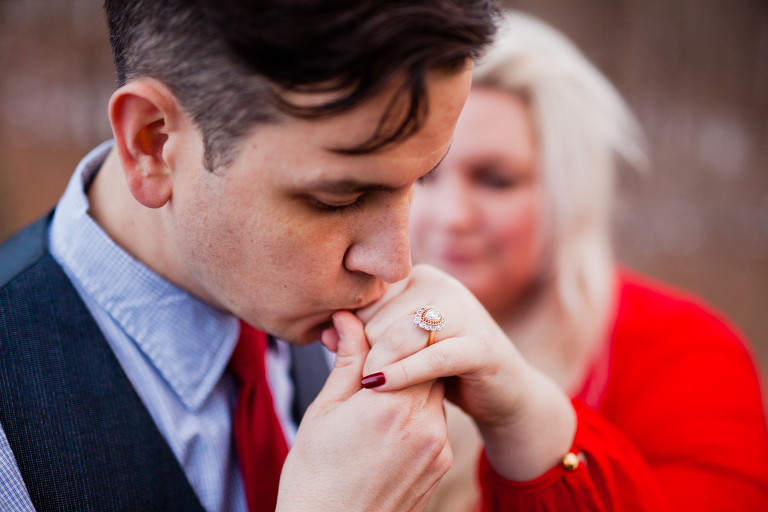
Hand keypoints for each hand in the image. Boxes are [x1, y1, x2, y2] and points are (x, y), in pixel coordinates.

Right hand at [276, 311, 450, 511]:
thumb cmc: (315, 473)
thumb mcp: (324, 410)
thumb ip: (347, 360)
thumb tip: (348, 318)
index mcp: (389, 404)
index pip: (410, 339)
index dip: (391, 328)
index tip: (373, 325)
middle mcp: (423, 422)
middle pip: (428, 362)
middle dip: (405, 354)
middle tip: (377, 356)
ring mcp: (437, 445)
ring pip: (434, 389)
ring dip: (413, 382)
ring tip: (379, 394)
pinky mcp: (441, 463)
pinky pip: (437, 420)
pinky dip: (418, 412)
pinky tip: (388, 426)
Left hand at [356, 265, 575, 480]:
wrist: (503, 391)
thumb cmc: (442, 369)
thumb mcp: (400, 350)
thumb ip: (363, 338)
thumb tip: (324, 330)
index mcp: (420, 278)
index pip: (367, 298)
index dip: (350, 328)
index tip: (338, 351)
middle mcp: (443, 285)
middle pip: (379, 318)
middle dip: (363, 351)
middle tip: (356, 377)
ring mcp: (465, 311)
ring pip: (400, 335)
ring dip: (377, 364)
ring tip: (364, 386)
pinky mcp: (480, 344)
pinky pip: (432, 358)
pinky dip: (402, 374)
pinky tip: (378, 386)